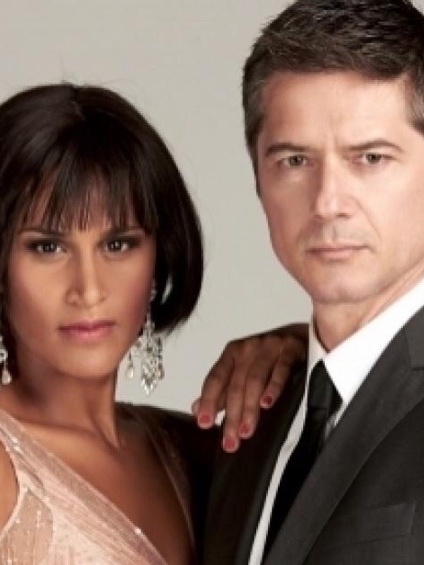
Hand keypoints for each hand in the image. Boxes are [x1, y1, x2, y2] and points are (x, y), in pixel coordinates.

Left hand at [192, 323, 306, 451]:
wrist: (299, 335)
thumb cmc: (266, 356)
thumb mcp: (241, 368)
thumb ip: (221, 390)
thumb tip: (196, 409)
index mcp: (231, 353)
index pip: (216, 378)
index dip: (209, 400)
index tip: (204, 423)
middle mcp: (247, 349)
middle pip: (236, 384)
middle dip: (232, 415)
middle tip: (230, 441)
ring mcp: (268, 348)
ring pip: (255, 380)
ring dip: (250, 408)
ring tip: (246, 432)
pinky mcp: (289, 350)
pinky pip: (280, 370)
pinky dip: (273, 388)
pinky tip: (267, 404)